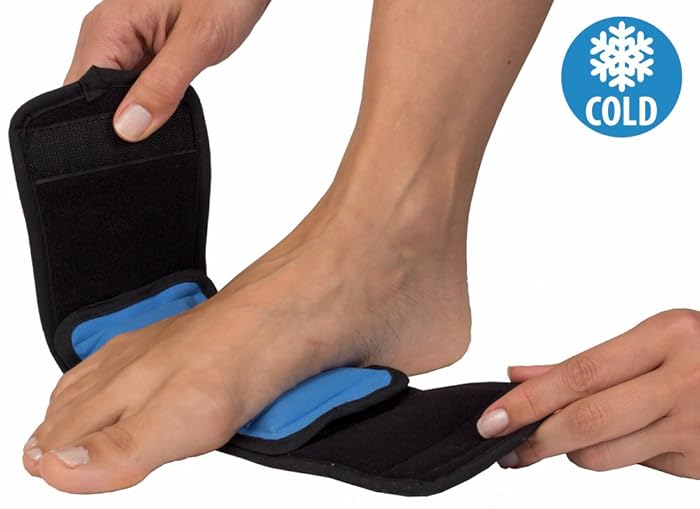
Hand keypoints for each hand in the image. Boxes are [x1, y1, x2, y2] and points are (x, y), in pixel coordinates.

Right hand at [65, 0, 269, 140]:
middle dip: (122, 123)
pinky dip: (153, 102)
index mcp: (108, 28)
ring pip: (117, 97)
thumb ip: (163, 85)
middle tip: (158, 133)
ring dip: (141, 113)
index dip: (101, 124)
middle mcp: (109, 35)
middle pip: (95, 98)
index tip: (129, 145)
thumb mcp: (198, 41)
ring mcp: (126, 44)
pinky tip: (171, 108)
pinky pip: (137, 88)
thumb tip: (127, 128)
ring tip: (168, 118)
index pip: (81, 91)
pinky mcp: (145, 53)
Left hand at [476, 309, 699, 478]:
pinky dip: (617, 453)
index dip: (527, 401)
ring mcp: (697, 427)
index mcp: (667, 336)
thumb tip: (519, 376)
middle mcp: (684, 381)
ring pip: (604, 455)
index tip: (492, 419)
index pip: (578, 374)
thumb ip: (583, 364)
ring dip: (571, 450)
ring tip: (564, 436)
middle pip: (587, 421)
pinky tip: (627, 435)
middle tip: (505, 447)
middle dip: (535, 440)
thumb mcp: (651, 342)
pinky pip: (636, 465)